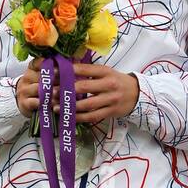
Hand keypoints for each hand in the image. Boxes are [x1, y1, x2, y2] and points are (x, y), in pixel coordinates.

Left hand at [16, 61, 139, 122]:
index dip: (67, 72)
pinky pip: (92, 116)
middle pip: (84, 87)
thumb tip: (65, 71)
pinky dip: (79, 118)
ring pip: (87, 105)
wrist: (137, 94)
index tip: (52, 73)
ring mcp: (110, 100)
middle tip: (50, 93)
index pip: (84, 70)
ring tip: (56, 107)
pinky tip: (69, 117)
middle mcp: (108, 85)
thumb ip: (89, 72)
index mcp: (105, 71)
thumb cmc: (117, 81)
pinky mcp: (111, 112)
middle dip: (65, 91)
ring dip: (70, 107)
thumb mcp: (106, 72)